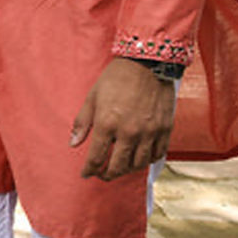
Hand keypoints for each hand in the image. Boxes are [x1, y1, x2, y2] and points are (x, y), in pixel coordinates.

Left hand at [71, 58, 174, 180]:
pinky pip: (156, 155)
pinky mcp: (164, 129)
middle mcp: (129, 132)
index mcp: (107, 124)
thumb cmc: (117, 77)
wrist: (148, 62)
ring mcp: (149, 132)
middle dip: (106, 175)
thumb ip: (82, 123)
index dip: (88, 170)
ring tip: (120, 166)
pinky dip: (147, 160)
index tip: (86, 173)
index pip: (96, 159)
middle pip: (117, 167)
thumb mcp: (93, 97)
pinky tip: (139, 157)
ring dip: (126, 170)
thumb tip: (73, 144)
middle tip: (102, 174)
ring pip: (137, 165)